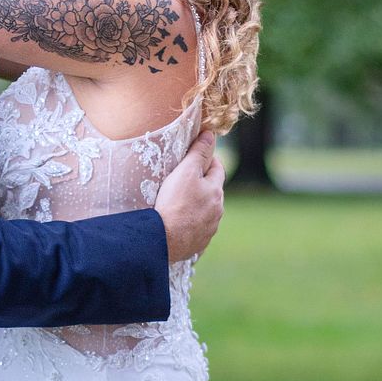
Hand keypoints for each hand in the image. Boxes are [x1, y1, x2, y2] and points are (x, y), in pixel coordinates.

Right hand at [153, 130, 224, 261]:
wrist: (164, 240)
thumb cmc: (174, 203)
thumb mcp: (185, 172)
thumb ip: (198, 153)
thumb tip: (210, 135)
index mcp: (216, 192)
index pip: (217, 169)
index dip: (208, 160)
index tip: (196, 158)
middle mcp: (217, 212)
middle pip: (212, 192)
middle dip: (202, 185)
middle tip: (184, 181)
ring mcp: (208, 230)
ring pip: (205, 212)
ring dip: (197, 207)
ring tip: (179, 205)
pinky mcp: (197, 245)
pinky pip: (196, 231)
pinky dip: (190, 226)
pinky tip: (178, 226)